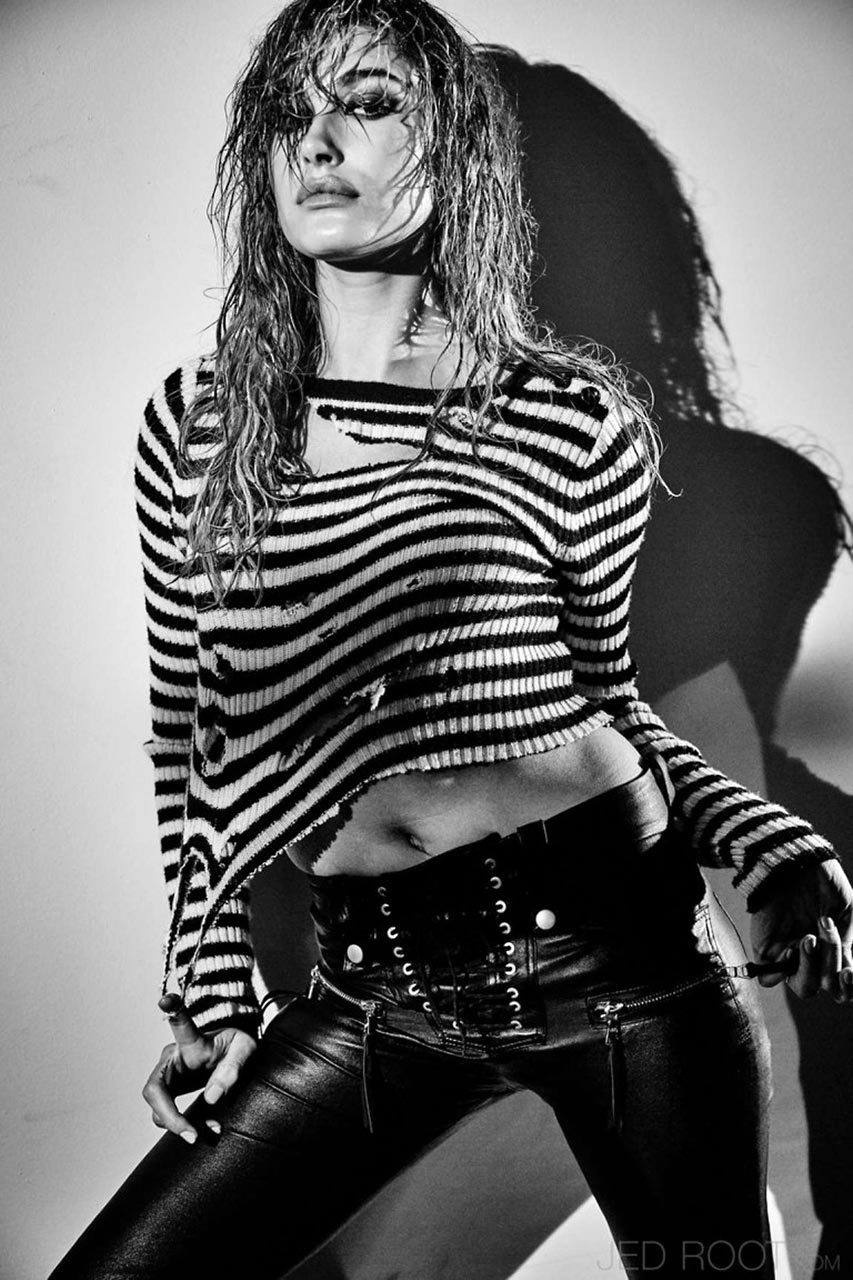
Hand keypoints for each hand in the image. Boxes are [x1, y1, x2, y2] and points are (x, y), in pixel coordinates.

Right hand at [142, 994, 256, 1143]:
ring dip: (179, 1125)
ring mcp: (168, 1077)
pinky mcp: (171, 1093)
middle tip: (191, 1134)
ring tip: (211, 1130)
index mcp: (193, 1041)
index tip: (167, 1001)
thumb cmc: (235, 1047)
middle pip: (154, 1089)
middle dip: (169, 1115)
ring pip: (158, 1108)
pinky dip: (185, 1127)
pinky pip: (169, 1116)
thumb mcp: (245, 1051)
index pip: (182, 1025)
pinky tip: (207, 1128)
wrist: (229, 1056)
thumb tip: (212, 1097)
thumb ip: (234, 1067)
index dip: (174, 1013)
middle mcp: (173, 1058)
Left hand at [750, 859, 852, 1001]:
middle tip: (827, 932)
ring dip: (812, 967)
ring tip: (810, 937)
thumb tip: (844, 973)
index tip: (850, 972)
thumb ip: (847, 945)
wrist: (795, 860)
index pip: (842, 984)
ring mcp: (789, 955)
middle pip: (825, 987)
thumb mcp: (845, 913)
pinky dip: (784, 970)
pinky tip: (794, 946)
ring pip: (804, 987)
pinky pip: (770, 978)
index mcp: (833, 950)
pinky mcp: (766, 950)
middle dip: (831, 967)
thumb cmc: (822, 881)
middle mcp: (812, 957)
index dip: (849, 986)